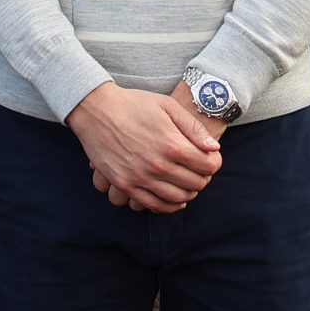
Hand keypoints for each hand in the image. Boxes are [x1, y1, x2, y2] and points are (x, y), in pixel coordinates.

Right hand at [66, 82, 222, 214]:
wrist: (95, 110)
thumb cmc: (133, 104)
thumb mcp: (166, 105)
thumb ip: (193, 127)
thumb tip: (214, 148)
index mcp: (171, 144)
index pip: (208, 166)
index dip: (213, 162)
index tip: (209, 158)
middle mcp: (157, 164)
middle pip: (196, 183)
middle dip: (203, 177)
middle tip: (198, 170)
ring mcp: (140, 177)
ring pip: (178, 198)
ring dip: (188, 192)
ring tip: (186, 182)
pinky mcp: (125, 185)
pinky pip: (154, 205)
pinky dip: (169, 206)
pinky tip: (174, 198)